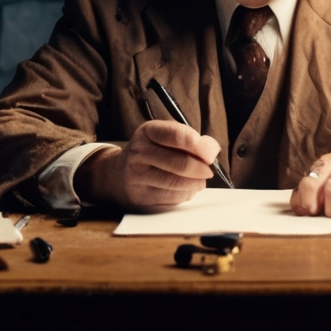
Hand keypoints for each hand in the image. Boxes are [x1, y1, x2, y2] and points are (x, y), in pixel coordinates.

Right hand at [81, 121, 221, 209]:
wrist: (117, 175)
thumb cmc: (151, 153)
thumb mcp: (164, 138)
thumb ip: (190, 140)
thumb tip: (212, 151)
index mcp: (147, 132)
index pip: (176, 136)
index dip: (199, 145)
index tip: (212, 154)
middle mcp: (138, 153)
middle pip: (179, 164)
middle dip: (202, 169)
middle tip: (209, 170)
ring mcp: (136, 177)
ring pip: (177, 184)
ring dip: (196, 184)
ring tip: (198, 180)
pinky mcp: (139, 198)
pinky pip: (172, 199)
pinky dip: (185, 194)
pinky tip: (185, 189)